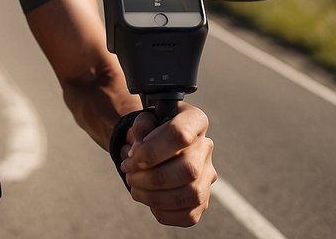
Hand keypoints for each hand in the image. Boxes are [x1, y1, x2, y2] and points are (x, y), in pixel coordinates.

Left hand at [119, 103, 216, 226]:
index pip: (180, 134)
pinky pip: (189, 216)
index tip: (133, 155)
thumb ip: (141, 127)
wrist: (153, 146)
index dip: (152, 149)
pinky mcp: (202, 201)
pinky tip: (147, 199)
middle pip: (188, 169)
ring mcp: (207, 176)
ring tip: (134, 185)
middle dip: (151, 177)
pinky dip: (163, 211)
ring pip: (191, 195)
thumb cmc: (148, 131)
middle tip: (128, 172)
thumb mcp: (143, 121)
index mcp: (194, 121)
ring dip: (154, 195)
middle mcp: (206, 148)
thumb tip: (139, 148)